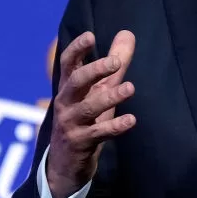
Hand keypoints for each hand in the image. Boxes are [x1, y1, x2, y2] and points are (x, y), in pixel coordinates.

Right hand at [46, 30, 137, 197]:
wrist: (65, 164)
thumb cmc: (84, 119)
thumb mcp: (98, 90)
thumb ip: (113, 64)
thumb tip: (128, 33)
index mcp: (69, 87)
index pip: (68, 63)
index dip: (77, 49)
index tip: (90, 36)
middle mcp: (66, 103)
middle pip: (76, 82)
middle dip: (94, 70)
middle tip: (116, 62)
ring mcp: (70, 123)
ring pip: (88, 108)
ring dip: (109, 97)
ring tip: (130, 88)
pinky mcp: (79, 143)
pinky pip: (98, 133)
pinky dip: (115, 126)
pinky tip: (131, 120)